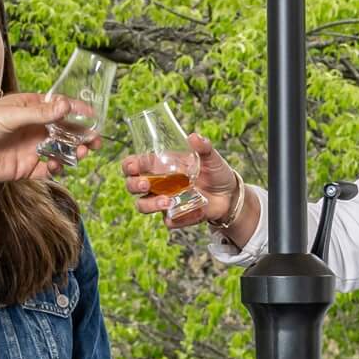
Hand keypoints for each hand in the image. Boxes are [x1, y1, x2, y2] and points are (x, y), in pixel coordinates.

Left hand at [0, 92, 92, 186]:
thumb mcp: (11, 115)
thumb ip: (40, 113)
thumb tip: (65, 106)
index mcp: (27, 108)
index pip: (57, 107)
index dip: (76, 111)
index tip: (92, 116)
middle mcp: (30, 128)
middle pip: (63, 131)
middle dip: (80, 136)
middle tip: (94, 141)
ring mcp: (28, 148)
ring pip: (58, 150)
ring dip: (71, 152)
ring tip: (81, 153)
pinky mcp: (23, 168)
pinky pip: (45, 170)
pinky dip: (55, 169)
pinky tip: (57, 165)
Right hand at [122, 135, 245, 232]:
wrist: (229, 195)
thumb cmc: (215, 172)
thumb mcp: (211, 157)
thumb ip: (203, 147)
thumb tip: (194, 137)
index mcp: (160, 166)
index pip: (134, 165)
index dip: (129, 166)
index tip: (134, 167)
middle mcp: (157, 184)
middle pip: (132, 186)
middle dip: (134, 185)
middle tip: (146, 184)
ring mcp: (164, 201)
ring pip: (143, 205)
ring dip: (150, 205)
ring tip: (166, 202)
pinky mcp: (175, 217)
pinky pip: (168, 221)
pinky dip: (175, 219)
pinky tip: (188, 212)